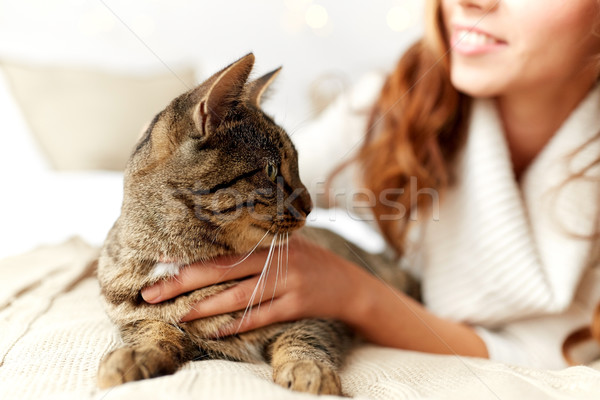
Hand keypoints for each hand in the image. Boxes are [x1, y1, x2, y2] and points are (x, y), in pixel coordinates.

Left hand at [141, 234, 374, 335]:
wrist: (348, 284)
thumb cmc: (308, 262)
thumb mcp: (285, 245)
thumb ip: (255, 246)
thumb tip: (209, 255)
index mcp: (269, 241)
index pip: (222, 249)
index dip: (189, 257)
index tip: (158, 264)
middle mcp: (276, 259)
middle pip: (222, 270)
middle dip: (183, 282)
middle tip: (151, 293)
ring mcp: (287, 282)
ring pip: (238, 296)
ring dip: (204, 306)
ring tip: (176, 313)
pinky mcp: (296, 305)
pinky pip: (260, 316)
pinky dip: (236, 324)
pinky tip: (214, 330)